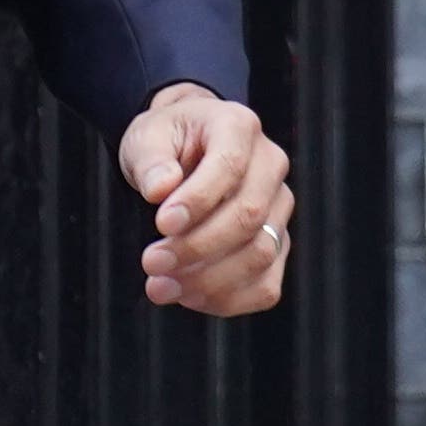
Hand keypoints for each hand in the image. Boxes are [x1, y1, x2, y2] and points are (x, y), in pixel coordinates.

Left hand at [117, 82, 292, 316]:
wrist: (183, 149)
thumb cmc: (167, 141)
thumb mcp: (146, 138)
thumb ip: (151, 161)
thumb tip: (161, 189)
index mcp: (238, 126)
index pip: (229, 166)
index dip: (197, 200)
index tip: (161, 224)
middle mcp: (270, 165)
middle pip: (249, 216)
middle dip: (197, 247)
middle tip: (151, 263)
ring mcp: (279, 207)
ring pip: (261, 254)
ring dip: (209, 280)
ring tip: (160, 286)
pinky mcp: (277, 242)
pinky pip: (266, 284)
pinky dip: (228, 299)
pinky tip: (188, 296)